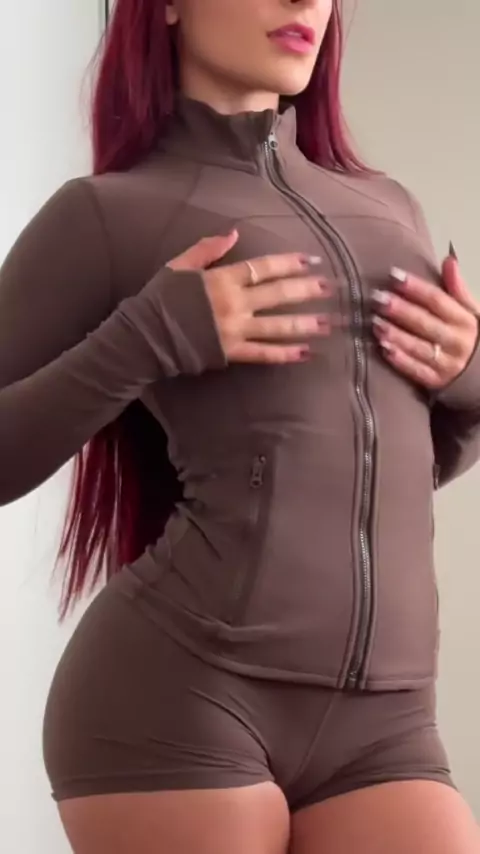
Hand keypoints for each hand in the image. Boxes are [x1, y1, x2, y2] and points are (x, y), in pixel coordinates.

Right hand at [167, 230, 330, 363]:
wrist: (144, 337)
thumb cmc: (159, 300)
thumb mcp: (178, 266)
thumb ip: (207, 249)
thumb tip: (234, 232)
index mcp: (222, 279)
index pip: (262, 268)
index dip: (288, 263)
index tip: (310, 261)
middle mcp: (234, 303)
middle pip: (277, 294)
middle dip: (305, 290)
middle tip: (329, 288)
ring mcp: (235, 330)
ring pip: (277, 325)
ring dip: (304, 323)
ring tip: (327, 322)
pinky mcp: (232, 353)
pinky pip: (264, 353)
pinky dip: (285, 353)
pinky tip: (305, 352)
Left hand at [371, 254, 479, 389]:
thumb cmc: (468, 337)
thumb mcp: (470, 312)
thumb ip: (458, 289)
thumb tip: (449, 260)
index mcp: (465, 320)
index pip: (438, 300)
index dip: (416, 287)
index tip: (394, 275)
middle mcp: (457, 341)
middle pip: (425, 322)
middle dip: (400, 310)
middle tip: (377, 298)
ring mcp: (447, 364)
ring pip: (418, 347)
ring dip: (395, 334)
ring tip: (375, 322)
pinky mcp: (436, 382)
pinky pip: (416, 370)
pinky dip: (399, 360)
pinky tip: (383, 348)